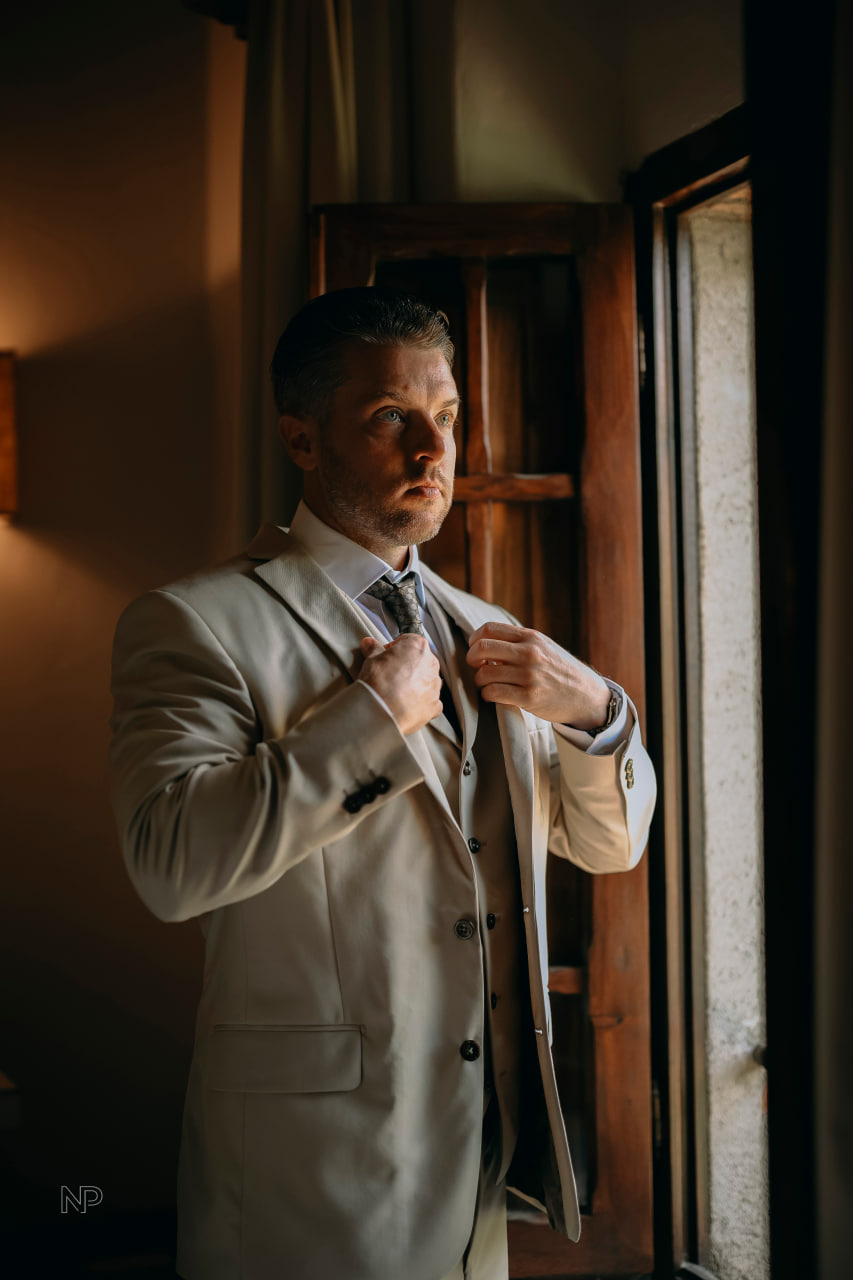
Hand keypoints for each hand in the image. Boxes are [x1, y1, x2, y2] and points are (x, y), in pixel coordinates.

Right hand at [359, 635, 442, 735]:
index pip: (408, 641)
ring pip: (426, 681)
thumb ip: (374, 649)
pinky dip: (419, 703)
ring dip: (414, 684)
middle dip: (406, 666)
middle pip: (420, 661)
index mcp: (418, 647)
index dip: (394, 648)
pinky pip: (429, 701)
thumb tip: (370, 644)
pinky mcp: (434, 705)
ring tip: (395, 692)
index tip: (385, 656)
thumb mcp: (371, 659)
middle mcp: (431, 665)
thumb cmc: (378, 682)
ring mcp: (435, 686)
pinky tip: (405, 705)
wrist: (381, 710)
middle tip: (389, 674)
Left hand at [466, 621, 609, 728]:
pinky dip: (487, 695)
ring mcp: (528, 675)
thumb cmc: (560, 670)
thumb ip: (518, 642)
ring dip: (480, 681)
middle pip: (481, 648)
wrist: (586, 695)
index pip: (489, 629)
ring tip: (488, 684)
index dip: (474, 639)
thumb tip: (485, 642)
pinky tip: (493, 695)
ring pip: (484, 674)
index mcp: (531, 637)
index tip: (474, 649)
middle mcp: (529, 653)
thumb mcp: (544, 646)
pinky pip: (493, 693)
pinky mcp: (528, 697)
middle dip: (471, 659)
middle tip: (476, 667)